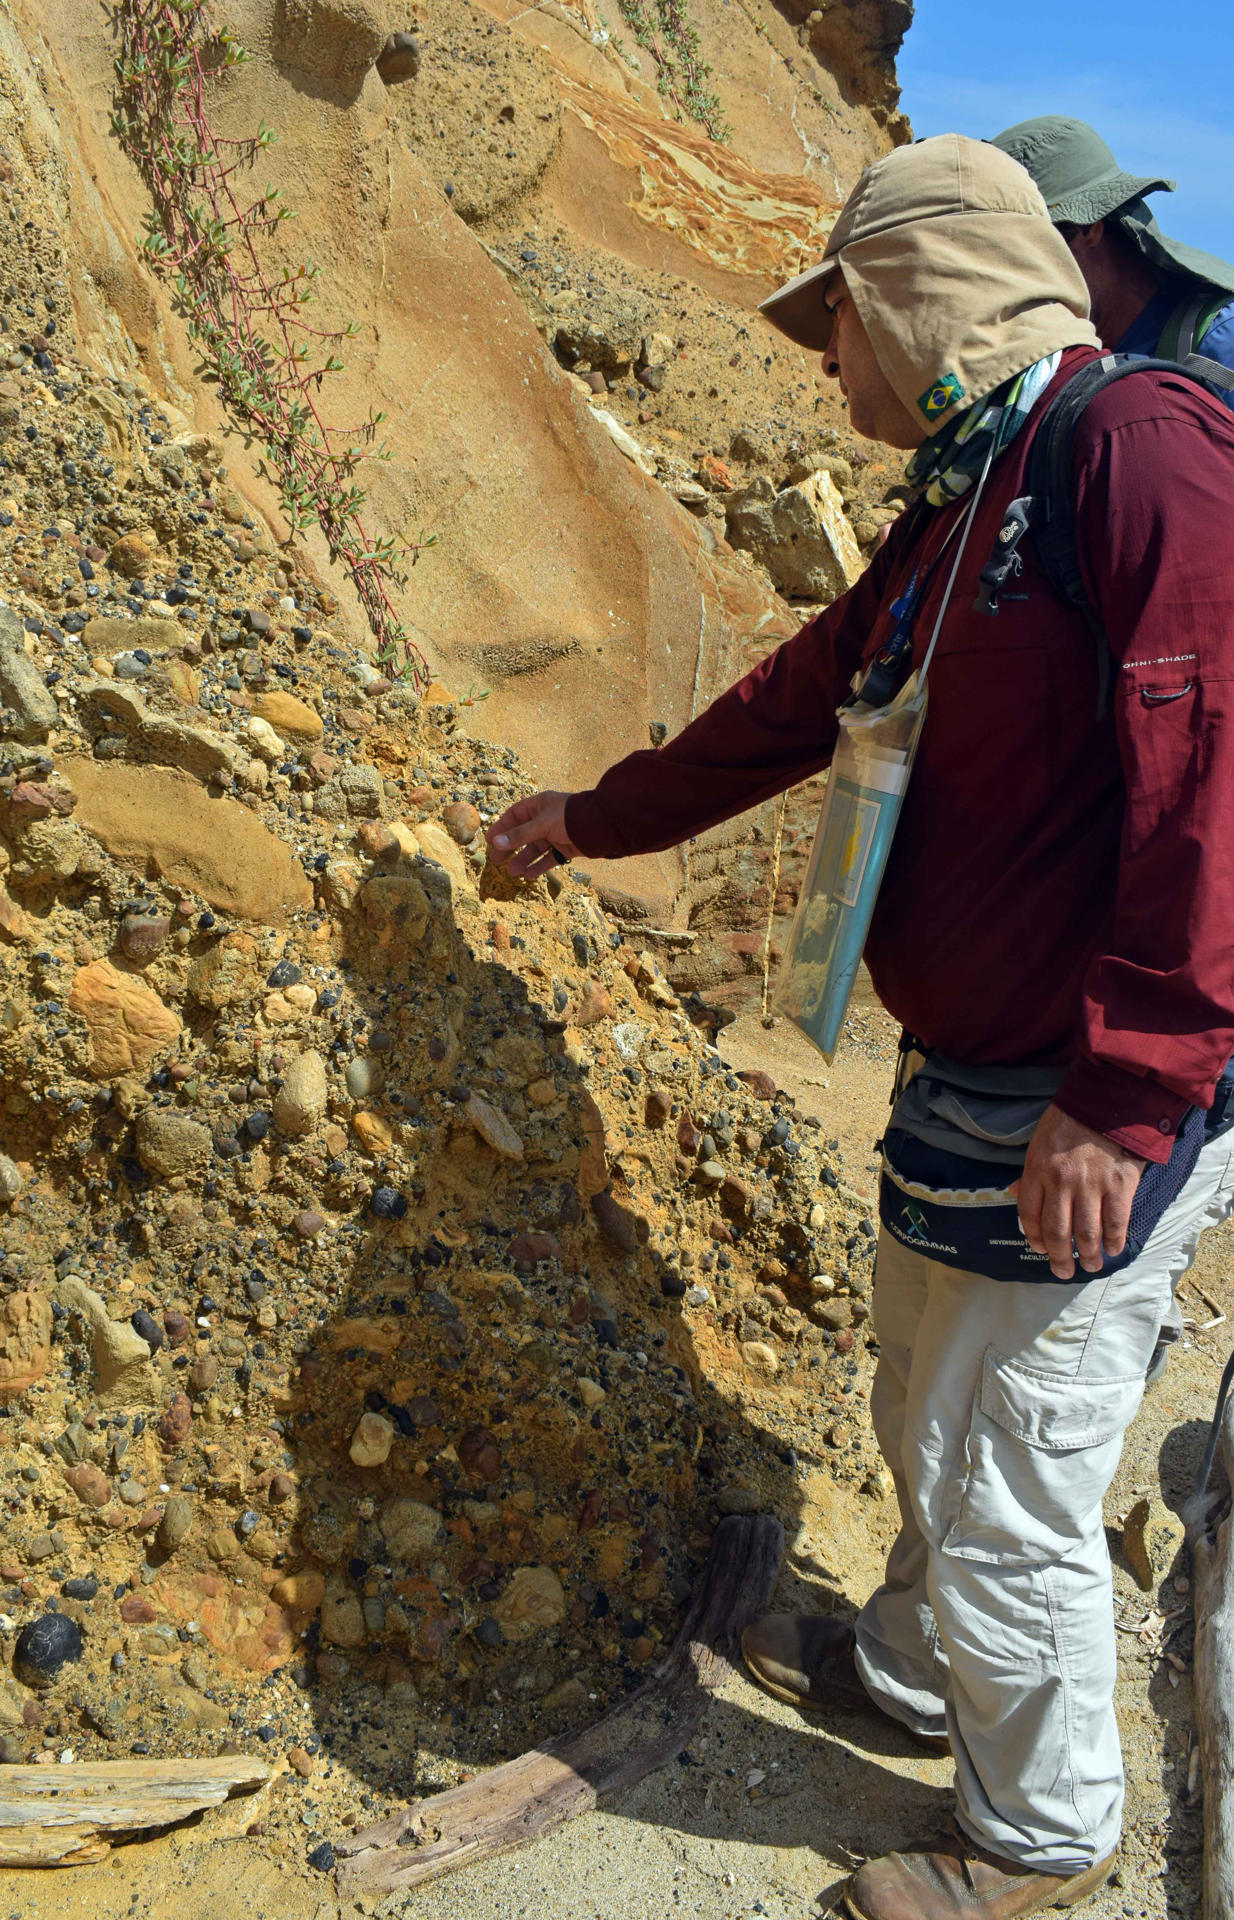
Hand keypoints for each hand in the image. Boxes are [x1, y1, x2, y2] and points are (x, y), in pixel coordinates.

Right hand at [486, 790, 580, 881]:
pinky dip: (539, 866)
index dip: (501, 828)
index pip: (514, 815)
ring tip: (512, 872)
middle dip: (510, 848)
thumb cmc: (570, 817)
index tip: (489, 841)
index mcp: (539, 805)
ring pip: (535, 848)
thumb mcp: (542, 824)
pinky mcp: (565, 847)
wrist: (602, 826)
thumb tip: (495, 843)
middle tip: (497, 861)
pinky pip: (548, 858)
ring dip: (523, 860)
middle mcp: (546, 818)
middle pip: (522, 834)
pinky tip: (529, 876)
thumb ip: (519, 835)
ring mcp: (555, 833)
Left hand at [1010, 1103, 1146, 1279]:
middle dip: (1060, 1257)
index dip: (1034, 1237)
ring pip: (1087, 1232)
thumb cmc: (1070, 1120)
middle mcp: (1062, 1181)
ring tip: (1090, 1265)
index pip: (1029, 1214)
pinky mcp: (1120, 1185)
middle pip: (1057, 1231)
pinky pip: (1115, 1222)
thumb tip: (1011, 1192)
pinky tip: (1112, 1249)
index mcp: (1038, 1169)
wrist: (1109, 1099)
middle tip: (1063, 1271)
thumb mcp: (1040, 1141)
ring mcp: (1092, 1185)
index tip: (1040, 1250)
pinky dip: (1113, 1240)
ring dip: (1089, 1254)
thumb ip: (1029, 1171)